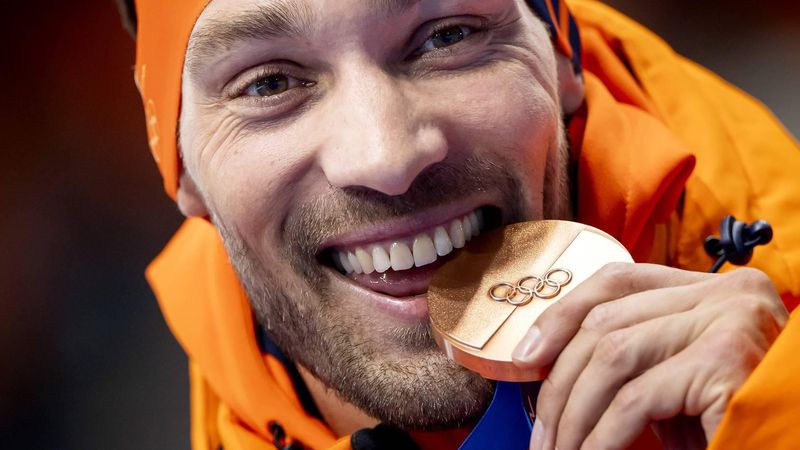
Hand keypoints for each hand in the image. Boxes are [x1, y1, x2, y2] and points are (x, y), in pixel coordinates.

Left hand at [511, 263, 787, 449]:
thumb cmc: (734, 427)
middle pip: (607, 320)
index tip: (526, 358)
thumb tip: (546, 365)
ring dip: (574, 413)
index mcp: (713, 290)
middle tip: (540, 433)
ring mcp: (730, 321)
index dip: (561, 315)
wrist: (791, 448)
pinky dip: (602, 436)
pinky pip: (636, 398)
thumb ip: (633, 364)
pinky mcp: (728, 362)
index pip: (618, 281)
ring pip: (612, 355)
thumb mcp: (677, 384)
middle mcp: (726, 293)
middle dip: (560, 381)